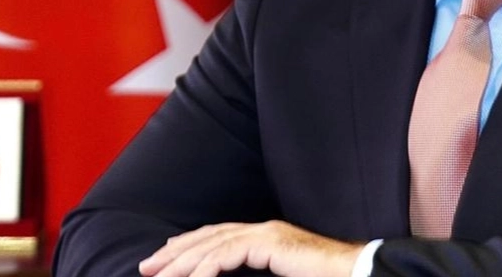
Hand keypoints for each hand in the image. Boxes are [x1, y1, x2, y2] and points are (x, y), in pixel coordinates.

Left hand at [138, 220, 363, 276]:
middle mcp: (262, 229)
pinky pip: (229, 254)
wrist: (353, 271)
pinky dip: (207, 268)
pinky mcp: (271, 243)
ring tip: (162, 276)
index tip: (164, 259)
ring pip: (213, 243)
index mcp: (264, 235)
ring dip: (184, 261)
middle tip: (148, 267)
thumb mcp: (279, 276)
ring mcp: (267, 234)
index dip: (189, 246)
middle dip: (176, 252)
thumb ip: (256, 273)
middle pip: (209, 236)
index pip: (217, 235)